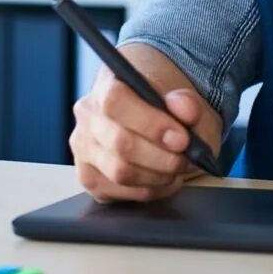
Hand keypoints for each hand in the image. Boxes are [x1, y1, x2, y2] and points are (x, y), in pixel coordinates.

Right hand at [71, 65, 214, 203]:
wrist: (155, 117)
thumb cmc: (167, 106)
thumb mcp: (185, 98)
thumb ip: (188, 103)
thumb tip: (184, 109)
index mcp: (108, 83)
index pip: (115, 102)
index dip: (150, 124)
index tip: (181, 139)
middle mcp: (88, 114)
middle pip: (119, 143)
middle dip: (161, 158)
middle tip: (187, 159)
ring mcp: (83, 147)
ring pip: (120, 172)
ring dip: (158, 177)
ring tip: (178, 170)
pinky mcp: (88, 176)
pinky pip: (119, 191)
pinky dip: (149, 190)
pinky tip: (163, 180)